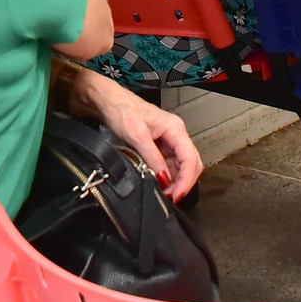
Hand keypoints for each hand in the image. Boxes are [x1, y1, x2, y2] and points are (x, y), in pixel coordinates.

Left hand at [66, 66, 202, 199]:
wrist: (109, 102)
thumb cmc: (123, 111)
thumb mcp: (136, 136)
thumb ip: (152, 158)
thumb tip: (164, 179)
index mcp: (175, 128)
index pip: (190, 158)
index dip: (186, 179)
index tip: (177, 195)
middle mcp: (176, 134)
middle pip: (191, 163)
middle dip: (184, 183)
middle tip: (171, 199)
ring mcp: (169, 141)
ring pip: (181, 166)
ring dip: (176, 182)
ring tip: (165, 195)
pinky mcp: (161, 146)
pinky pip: (170, 165)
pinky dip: (168, 177)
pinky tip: (160, 185)